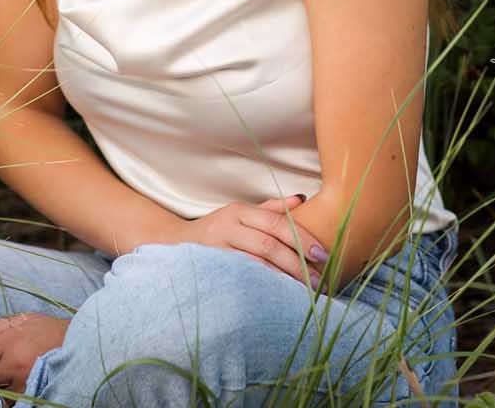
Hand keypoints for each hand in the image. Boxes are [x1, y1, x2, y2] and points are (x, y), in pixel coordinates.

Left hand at [0, 311, 68, 406]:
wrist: (85, 348)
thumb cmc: (51, 331)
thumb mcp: (23, 320)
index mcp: (11, 341)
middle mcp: (14, 366)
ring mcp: (23, 386)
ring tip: (0, 378)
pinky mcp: (31, 398)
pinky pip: (8, 402)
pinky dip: (5, 397)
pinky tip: (9, 387)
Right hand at [171, 193, 330, 288]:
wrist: (172, 244)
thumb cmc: (215, 230)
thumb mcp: (240, 214)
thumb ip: (270, 209)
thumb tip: (302, 199)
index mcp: (238, 211)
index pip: (275, 223)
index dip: (301, 238)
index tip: (322, 254)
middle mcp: (226, 227)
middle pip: (267, 245)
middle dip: (296, 263)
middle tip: (318, 279)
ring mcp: (216, 250)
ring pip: (255, 265)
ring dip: (283, 279)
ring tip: (303, 291)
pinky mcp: (211, 270)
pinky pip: (242, 279)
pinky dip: (263, 287)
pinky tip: (278, 295)